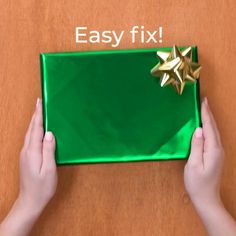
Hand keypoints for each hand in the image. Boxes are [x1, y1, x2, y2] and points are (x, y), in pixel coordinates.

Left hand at [19, 98, 57, 212]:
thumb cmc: (42, 187)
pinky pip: (30, 139)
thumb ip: (49, 150)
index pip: (36, 129)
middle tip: (39, 103)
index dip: (38, 115)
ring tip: (39, 112)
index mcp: (32, 152)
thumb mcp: (49, 169)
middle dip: (35, 115)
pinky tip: (38, 130)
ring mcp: (25, 154)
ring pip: (29, 134)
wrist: (30, 201)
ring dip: (34, 122)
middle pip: (31, 129)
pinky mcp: (26, 158)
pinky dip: (34, 130)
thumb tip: (50, 134)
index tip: (40, 103)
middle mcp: (26, 150)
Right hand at [184, 97, 223, 206]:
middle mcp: (218, 149)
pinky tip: (205, 126)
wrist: (206, 199)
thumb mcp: (193, 164)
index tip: (203, 102)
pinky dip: (210, 128)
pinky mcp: (215, 156)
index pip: (209, 128)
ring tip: (205, 110)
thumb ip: (196, 146)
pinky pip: (213, 137)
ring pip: (215, 132)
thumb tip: (199, 130)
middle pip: (214, 128)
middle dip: (209, 114)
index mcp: (213, 150)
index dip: (206, 114)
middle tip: (204, 101)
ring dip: (210, 120)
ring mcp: (218, 153)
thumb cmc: (197, 183)